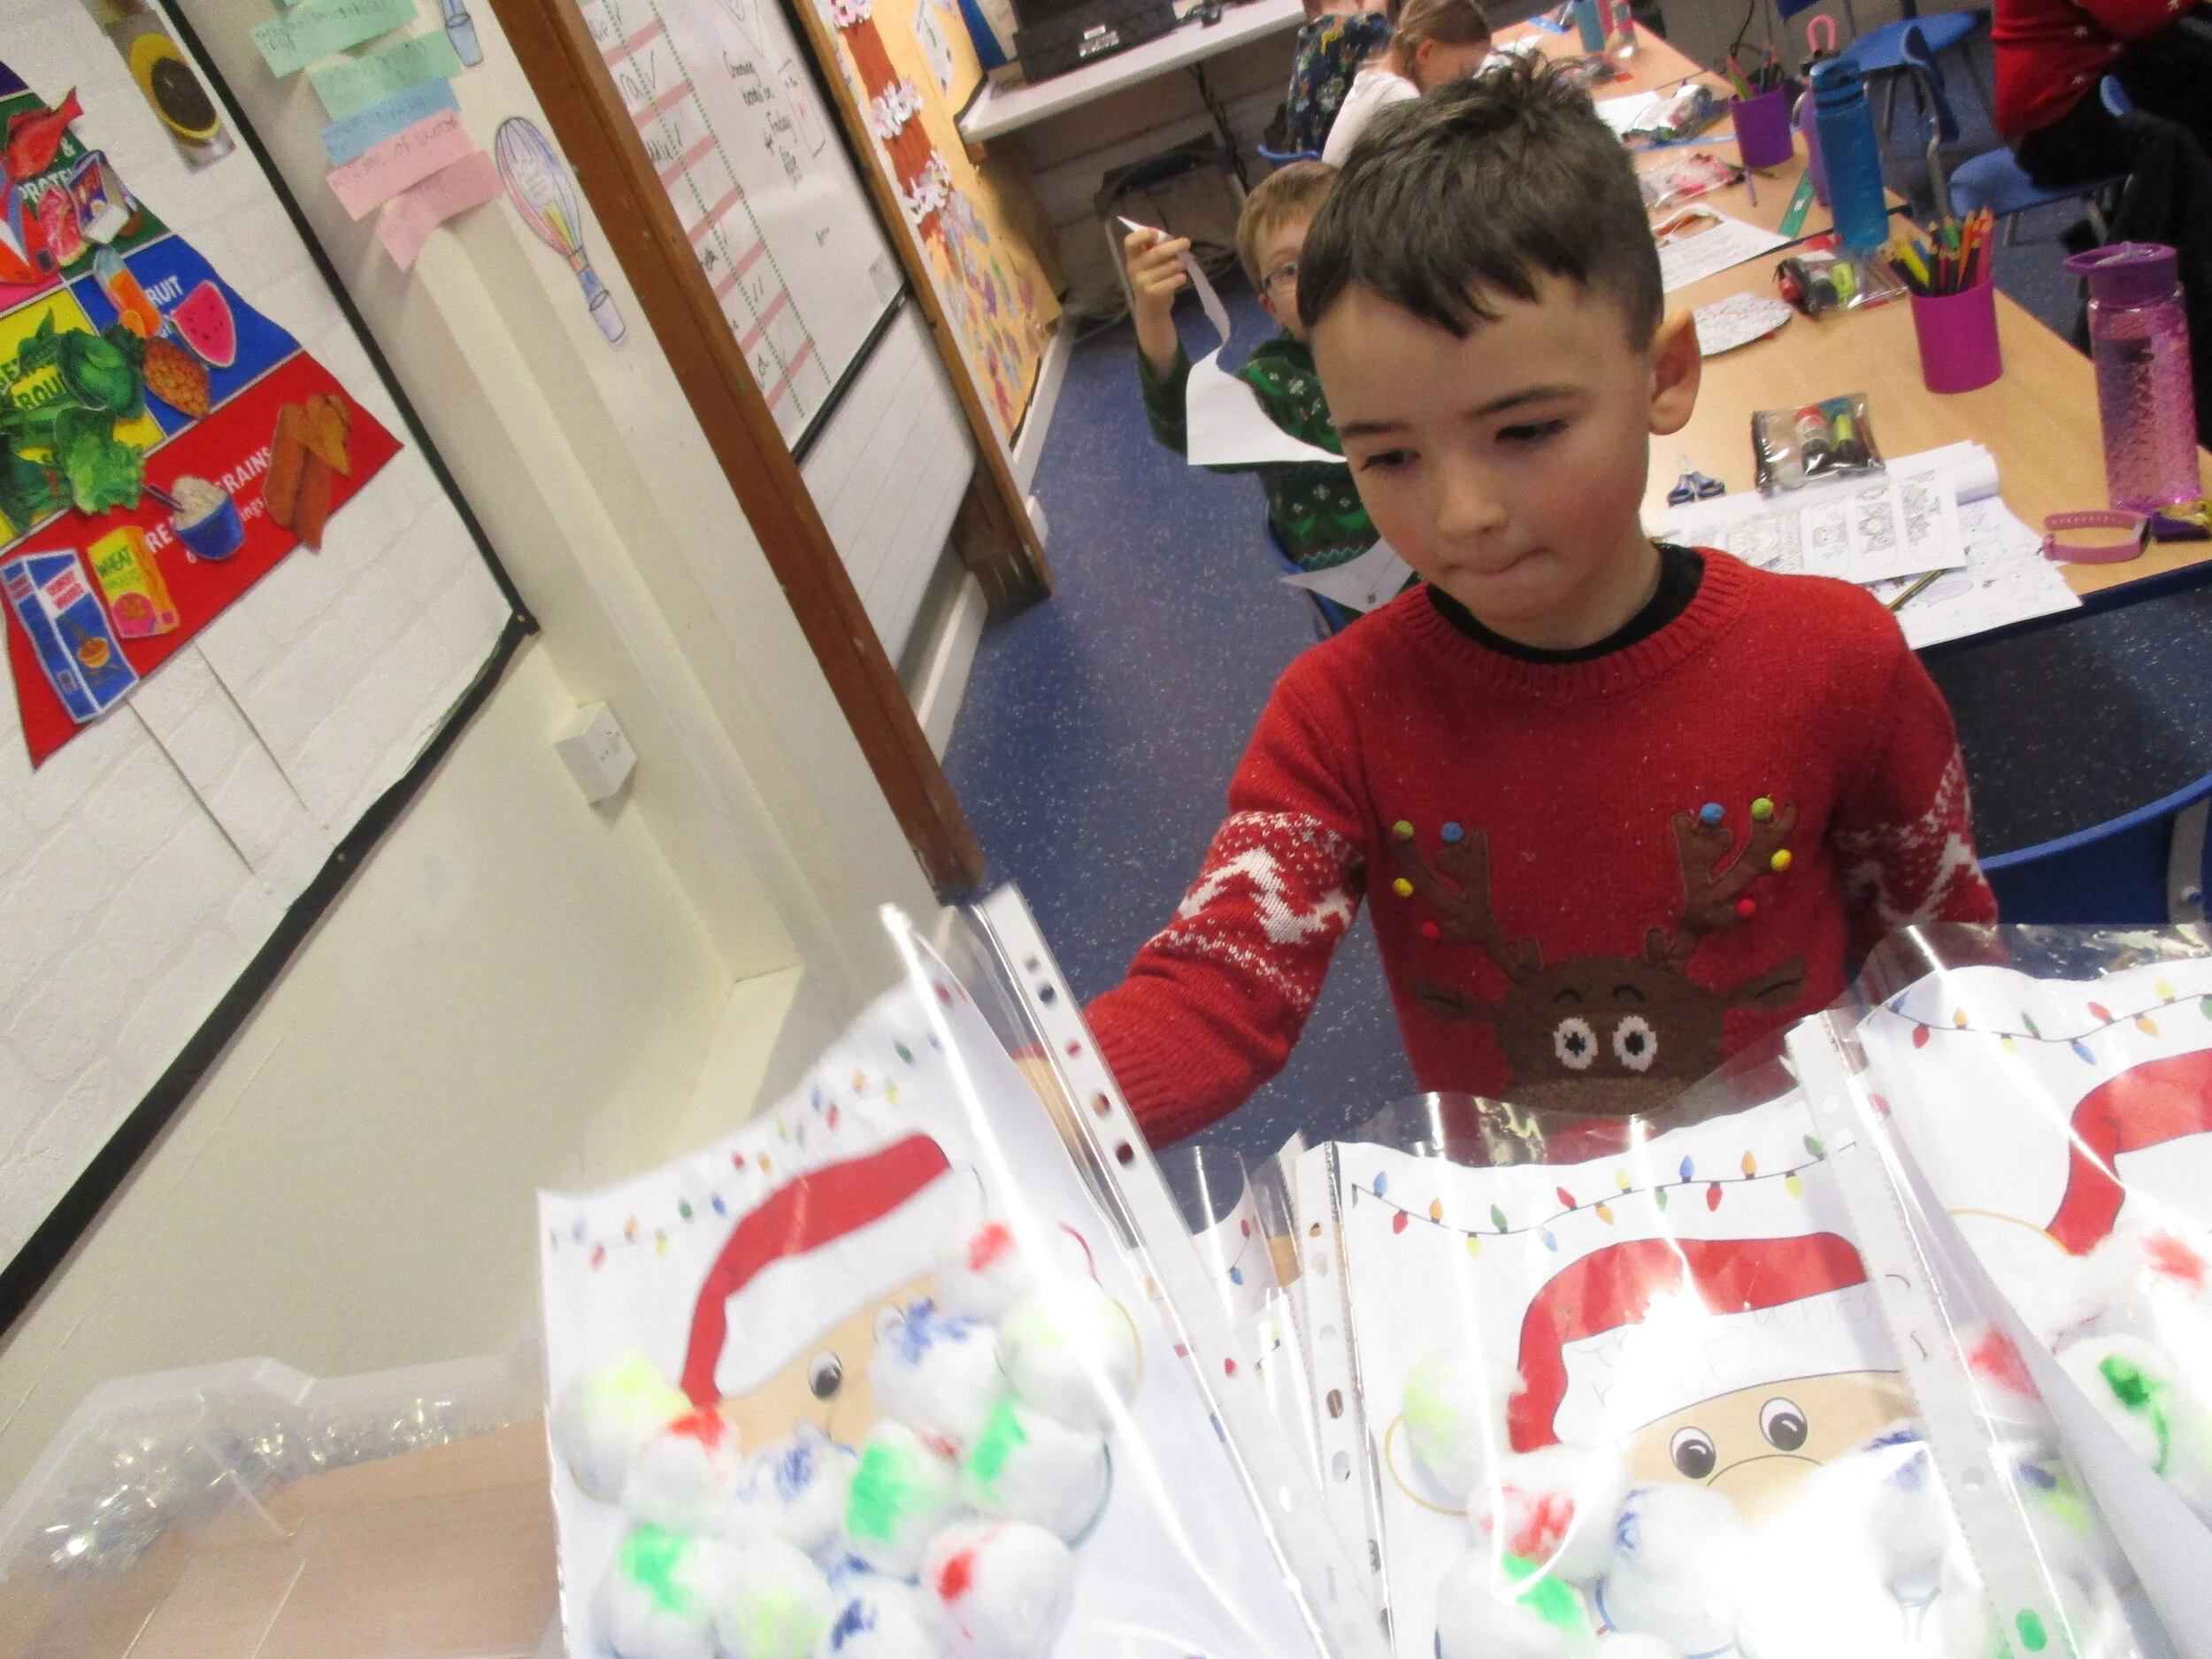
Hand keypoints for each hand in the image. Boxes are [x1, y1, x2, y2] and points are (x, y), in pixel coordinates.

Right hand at [1124, 227, 1188, 378]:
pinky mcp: (1153, 294)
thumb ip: (1155, 249)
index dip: (1142, 235)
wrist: (1151, 309)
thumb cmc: (1152, 280)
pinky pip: (1173, 281)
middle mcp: (1134, 269)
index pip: (1130, 242)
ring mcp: (1142, 282)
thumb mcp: (1149, 264)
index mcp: (1132, 258)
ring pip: (1168, 267)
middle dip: (1174, 246)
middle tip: (1187, 242)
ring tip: (1182, 265)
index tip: (1155, 232)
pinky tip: (1181, 278)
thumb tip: (1171, 238)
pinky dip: (1180, 278)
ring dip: (1180, 264)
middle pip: (1156, 253)